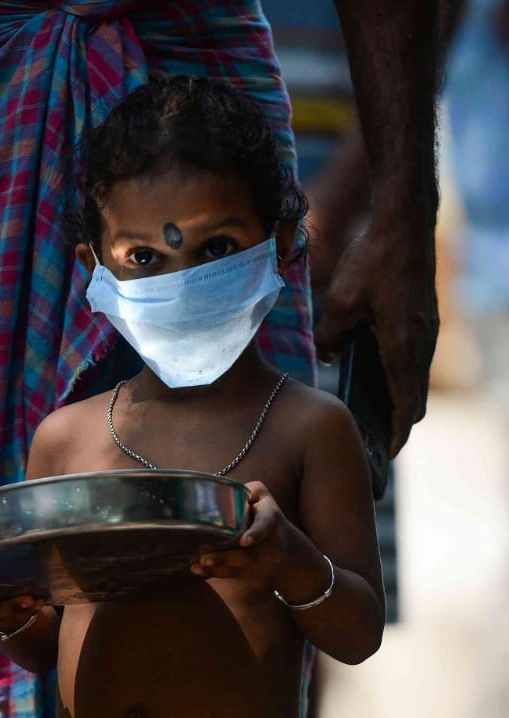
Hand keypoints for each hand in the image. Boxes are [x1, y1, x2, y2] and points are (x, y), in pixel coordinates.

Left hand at [190, 482, 324, 596]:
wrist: (283, 541)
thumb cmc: (263, 511)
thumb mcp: (261, 496)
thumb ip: (244, 491)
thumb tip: (215, 489)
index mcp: (272, 518)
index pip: (266, 525)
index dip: (256, 533)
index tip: (244, 541)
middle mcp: (272, 544)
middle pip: (250, 555)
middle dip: (227, 558)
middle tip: (205, 558)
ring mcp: (264, 561)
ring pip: (241, 568)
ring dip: (218, 568)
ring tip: (198, 565)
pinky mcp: (254, 572)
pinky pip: (235, 575)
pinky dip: (216, 573)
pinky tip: (198, 570)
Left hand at [314, 213, 437, 456]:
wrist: (404, 226)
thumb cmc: (371, 263)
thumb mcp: (338, 303)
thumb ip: (330, 336)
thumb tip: (326, 357)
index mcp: (402, 347)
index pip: (405, 405)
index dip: (397, 433)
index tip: (388, 454)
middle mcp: (421, 344)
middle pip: (414, 398)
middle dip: (399, 423)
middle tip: (378, 444)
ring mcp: (427, 332)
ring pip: (416, 379)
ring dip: (401, 400)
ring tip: (376, 418)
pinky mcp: (424, 320)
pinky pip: (415, 360)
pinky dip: (402, 378)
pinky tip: (378, 378)